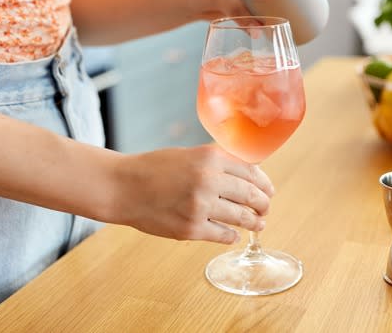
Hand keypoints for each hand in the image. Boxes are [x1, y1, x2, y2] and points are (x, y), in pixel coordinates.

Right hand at [110, 145, 274, 243]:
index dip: (264, 184)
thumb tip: (248, 173)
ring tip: (259, 224)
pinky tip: (233, 234)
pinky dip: (232, 235)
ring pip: (241, 217)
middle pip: (251, 195)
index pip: (252, 172)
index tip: (269, 191)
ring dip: (254, 222)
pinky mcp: (191, 229)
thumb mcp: (189, 155)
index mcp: (210, 158)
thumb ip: (216, 162)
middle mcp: (208, 180)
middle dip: (263, 204)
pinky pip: (223, 234)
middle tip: (265, 209)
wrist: (123, 187)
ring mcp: (200, 206)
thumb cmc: (154, 168)